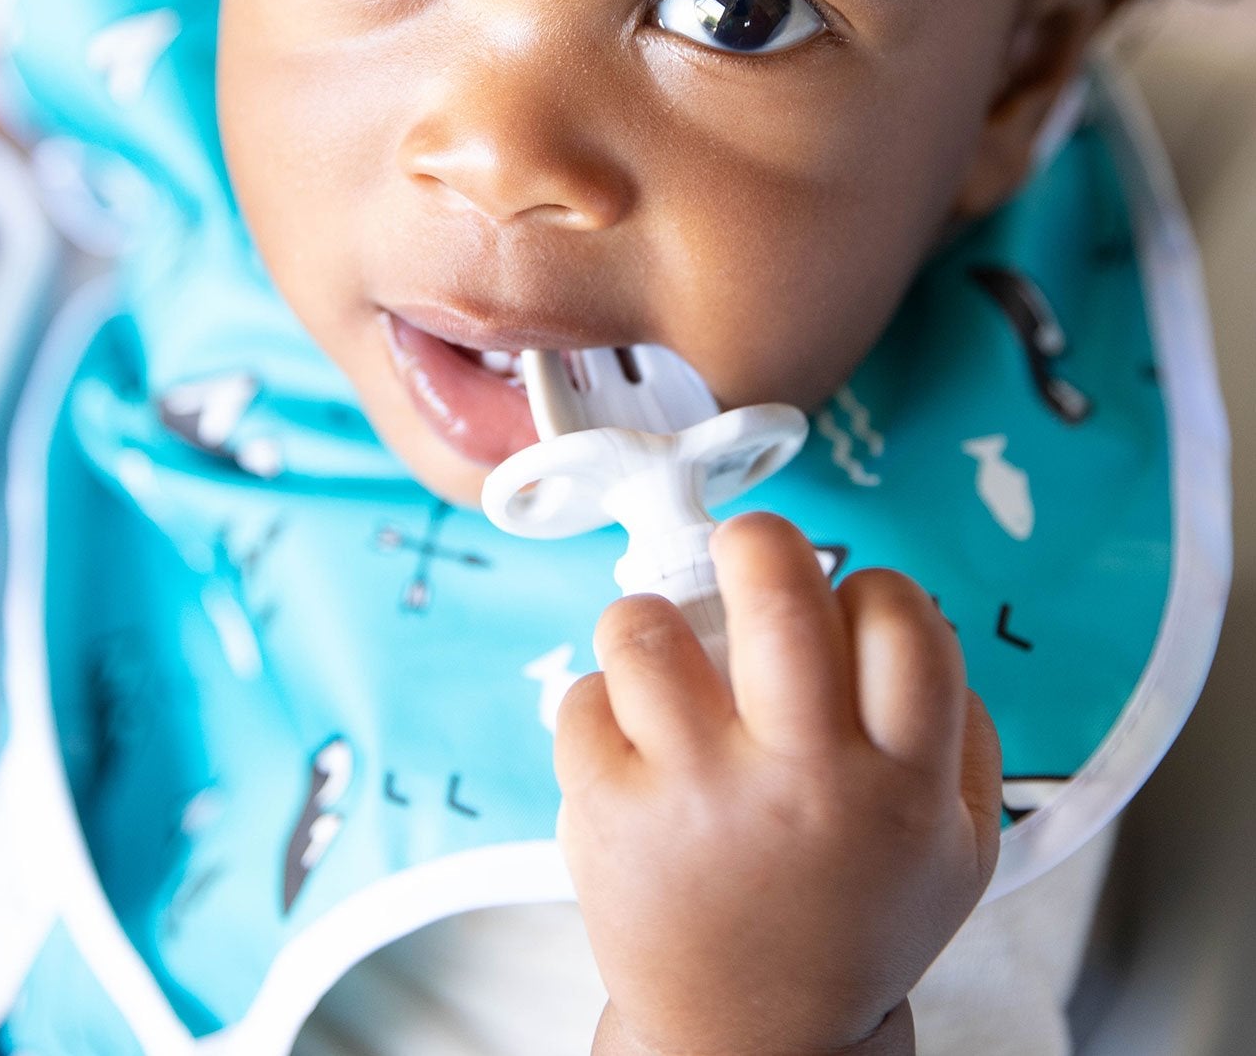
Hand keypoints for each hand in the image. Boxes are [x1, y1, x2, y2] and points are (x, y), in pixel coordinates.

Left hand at [555, 512, 1001, 1055]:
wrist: (754, 1040)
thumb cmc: (847, 922)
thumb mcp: (957, 850)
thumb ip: (963, 732)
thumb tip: (916, 620)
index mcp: (902, 787)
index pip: (905, 624)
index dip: (875, 588)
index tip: (847, 602)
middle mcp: (803, 783)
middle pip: (776, 596)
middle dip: (757, 542)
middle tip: (744, 551)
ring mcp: (698, 795)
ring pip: (651, 629)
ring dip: (653, 620)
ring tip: (667, 654)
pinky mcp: (610, 811)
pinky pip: (585, 696)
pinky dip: (602, 701)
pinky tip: (632, 741)